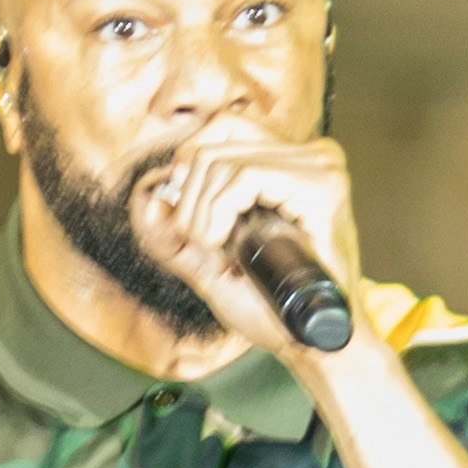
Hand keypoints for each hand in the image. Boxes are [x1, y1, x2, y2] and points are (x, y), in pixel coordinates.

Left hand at [128, 124, 364, 368]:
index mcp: (292, 165)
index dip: (191, 161)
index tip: (190, 213)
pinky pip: (244, 177)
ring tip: (222, 252)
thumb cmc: (274, 309)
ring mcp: (319, 167)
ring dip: (202, 215)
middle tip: (209, 245)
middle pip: (214, 143)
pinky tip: (230, 246)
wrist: (312, 341)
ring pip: (222, 161)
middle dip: (190, 201)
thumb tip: (146, 196)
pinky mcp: (321, 185)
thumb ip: (173, 236)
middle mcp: (310, 156)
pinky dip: (219, 214)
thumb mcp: (211, 267)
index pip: (224, 126)